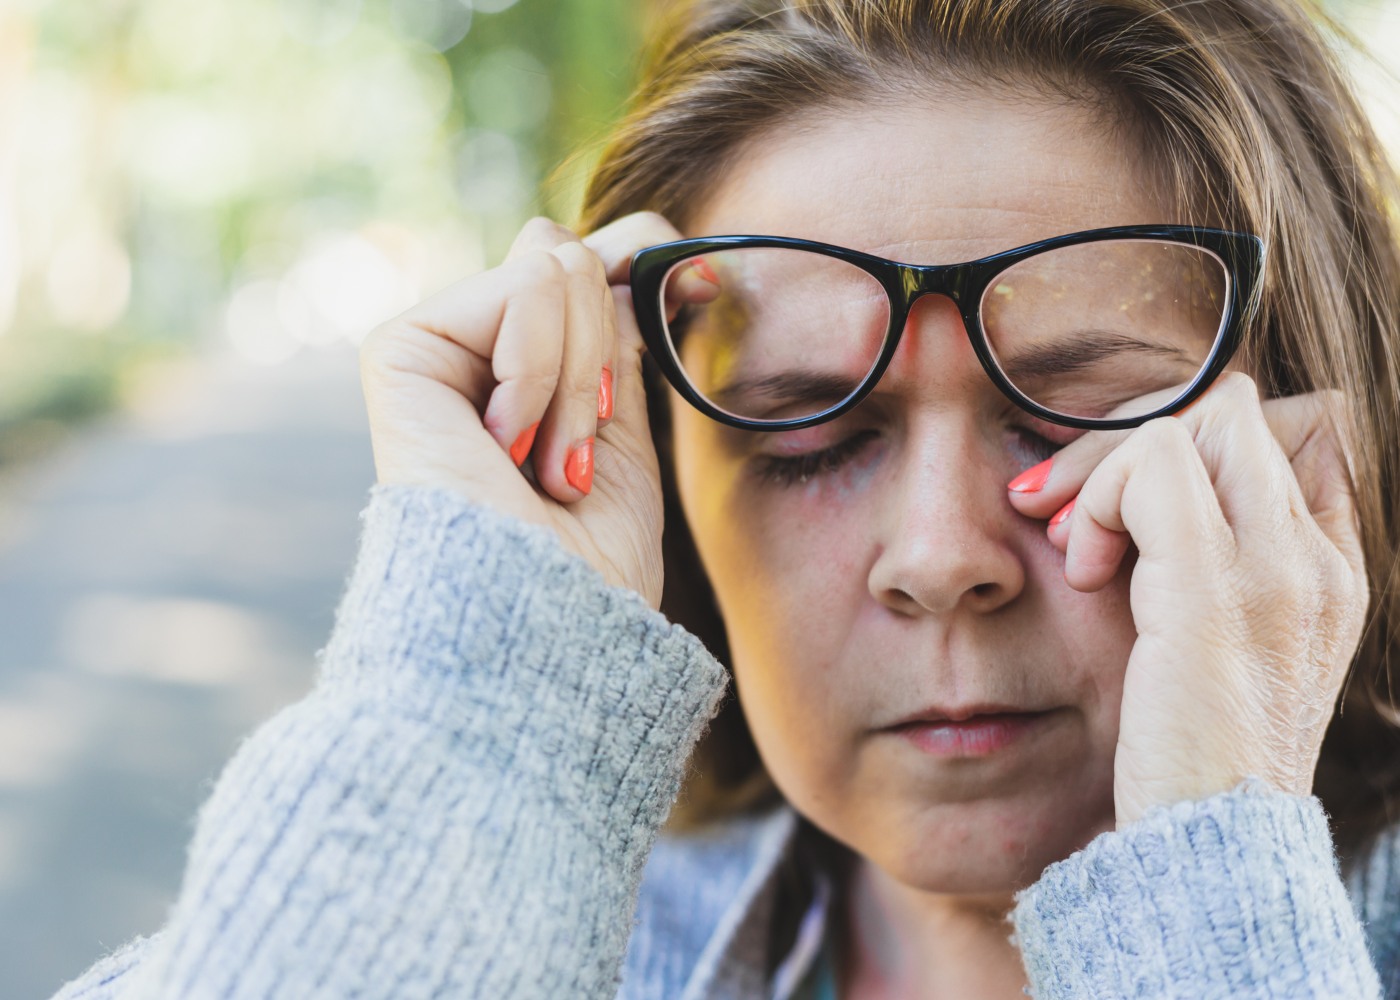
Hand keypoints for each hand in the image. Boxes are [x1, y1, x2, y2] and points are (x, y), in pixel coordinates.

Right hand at [359, 212, 685, 608]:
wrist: (542, 623)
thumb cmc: (589, 559)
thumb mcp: (624, 430)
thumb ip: (618, 339)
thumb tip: (648, 250)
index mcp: (522, 371)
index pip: (586, 262)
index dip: (644, 259)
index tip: (701, 287)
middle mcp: (473, 353)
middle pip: (571, 254)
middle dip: (606, 357)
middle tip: (580, 454)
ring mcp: (435, 348)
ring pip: (556, 266)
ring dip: (579, 382)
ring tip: (548, 464)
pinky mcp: (401, 349)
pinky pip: (523, 289)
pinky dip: (543, 374)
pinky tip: (506, 446)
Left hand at [1006, 373, 1368, 825]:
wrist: (1209, 848)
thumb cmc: (1189, 750)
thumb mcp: (1209, 639)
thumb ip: (1197, 560)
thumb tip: (1128, 491)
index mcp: (1330, 569)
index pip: (1300, 427)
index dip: (1203, 437)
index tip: (1133, 498)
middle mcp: (1319, 561)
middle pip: (1239, 412)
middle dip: (1136, 440)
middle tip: (1069, 509)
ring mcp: (1277, 573)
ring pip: (1196, 424)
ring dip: (1111, 468)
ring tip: (1077, 547)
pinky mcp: (1214, 596)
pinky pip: (1157, 469)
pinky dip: (1102, 496)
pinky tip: (1083, 567)